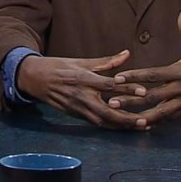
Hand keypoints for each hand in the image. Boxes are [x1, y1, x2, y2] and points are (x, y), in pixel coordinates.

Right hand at [17, 51, 149, 129]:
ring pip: (103, 121)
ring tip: (140, 126)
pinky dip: (111, 126)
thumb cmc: (57, 66)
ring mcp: (77, 107)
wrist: (33, 79)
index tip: (143, 91)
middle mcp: (81, 96)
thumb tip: (126, 54)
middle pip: (108, 111)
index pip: (109, 85)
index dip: (126, 88)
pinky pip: (96, 123)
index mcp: (83, 79)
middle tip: (146, 120)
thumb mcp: (80, 61)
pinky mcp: (74, 114)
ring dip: (122, 125)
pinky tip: (124, 127)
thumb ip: (106, 62)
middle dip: (128, 118)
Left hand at [110, 7, 180, 127]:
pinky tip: (143, 126)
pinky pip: (172, 116)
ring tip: (123, 120)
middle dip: (132, 100)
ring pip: (161, 112)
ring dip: (142, 116)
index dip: (136, 76)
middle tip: (111, 103)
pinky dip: (158, 122)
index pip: (155, 75)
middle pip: (153, 96)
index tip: (118, 78)